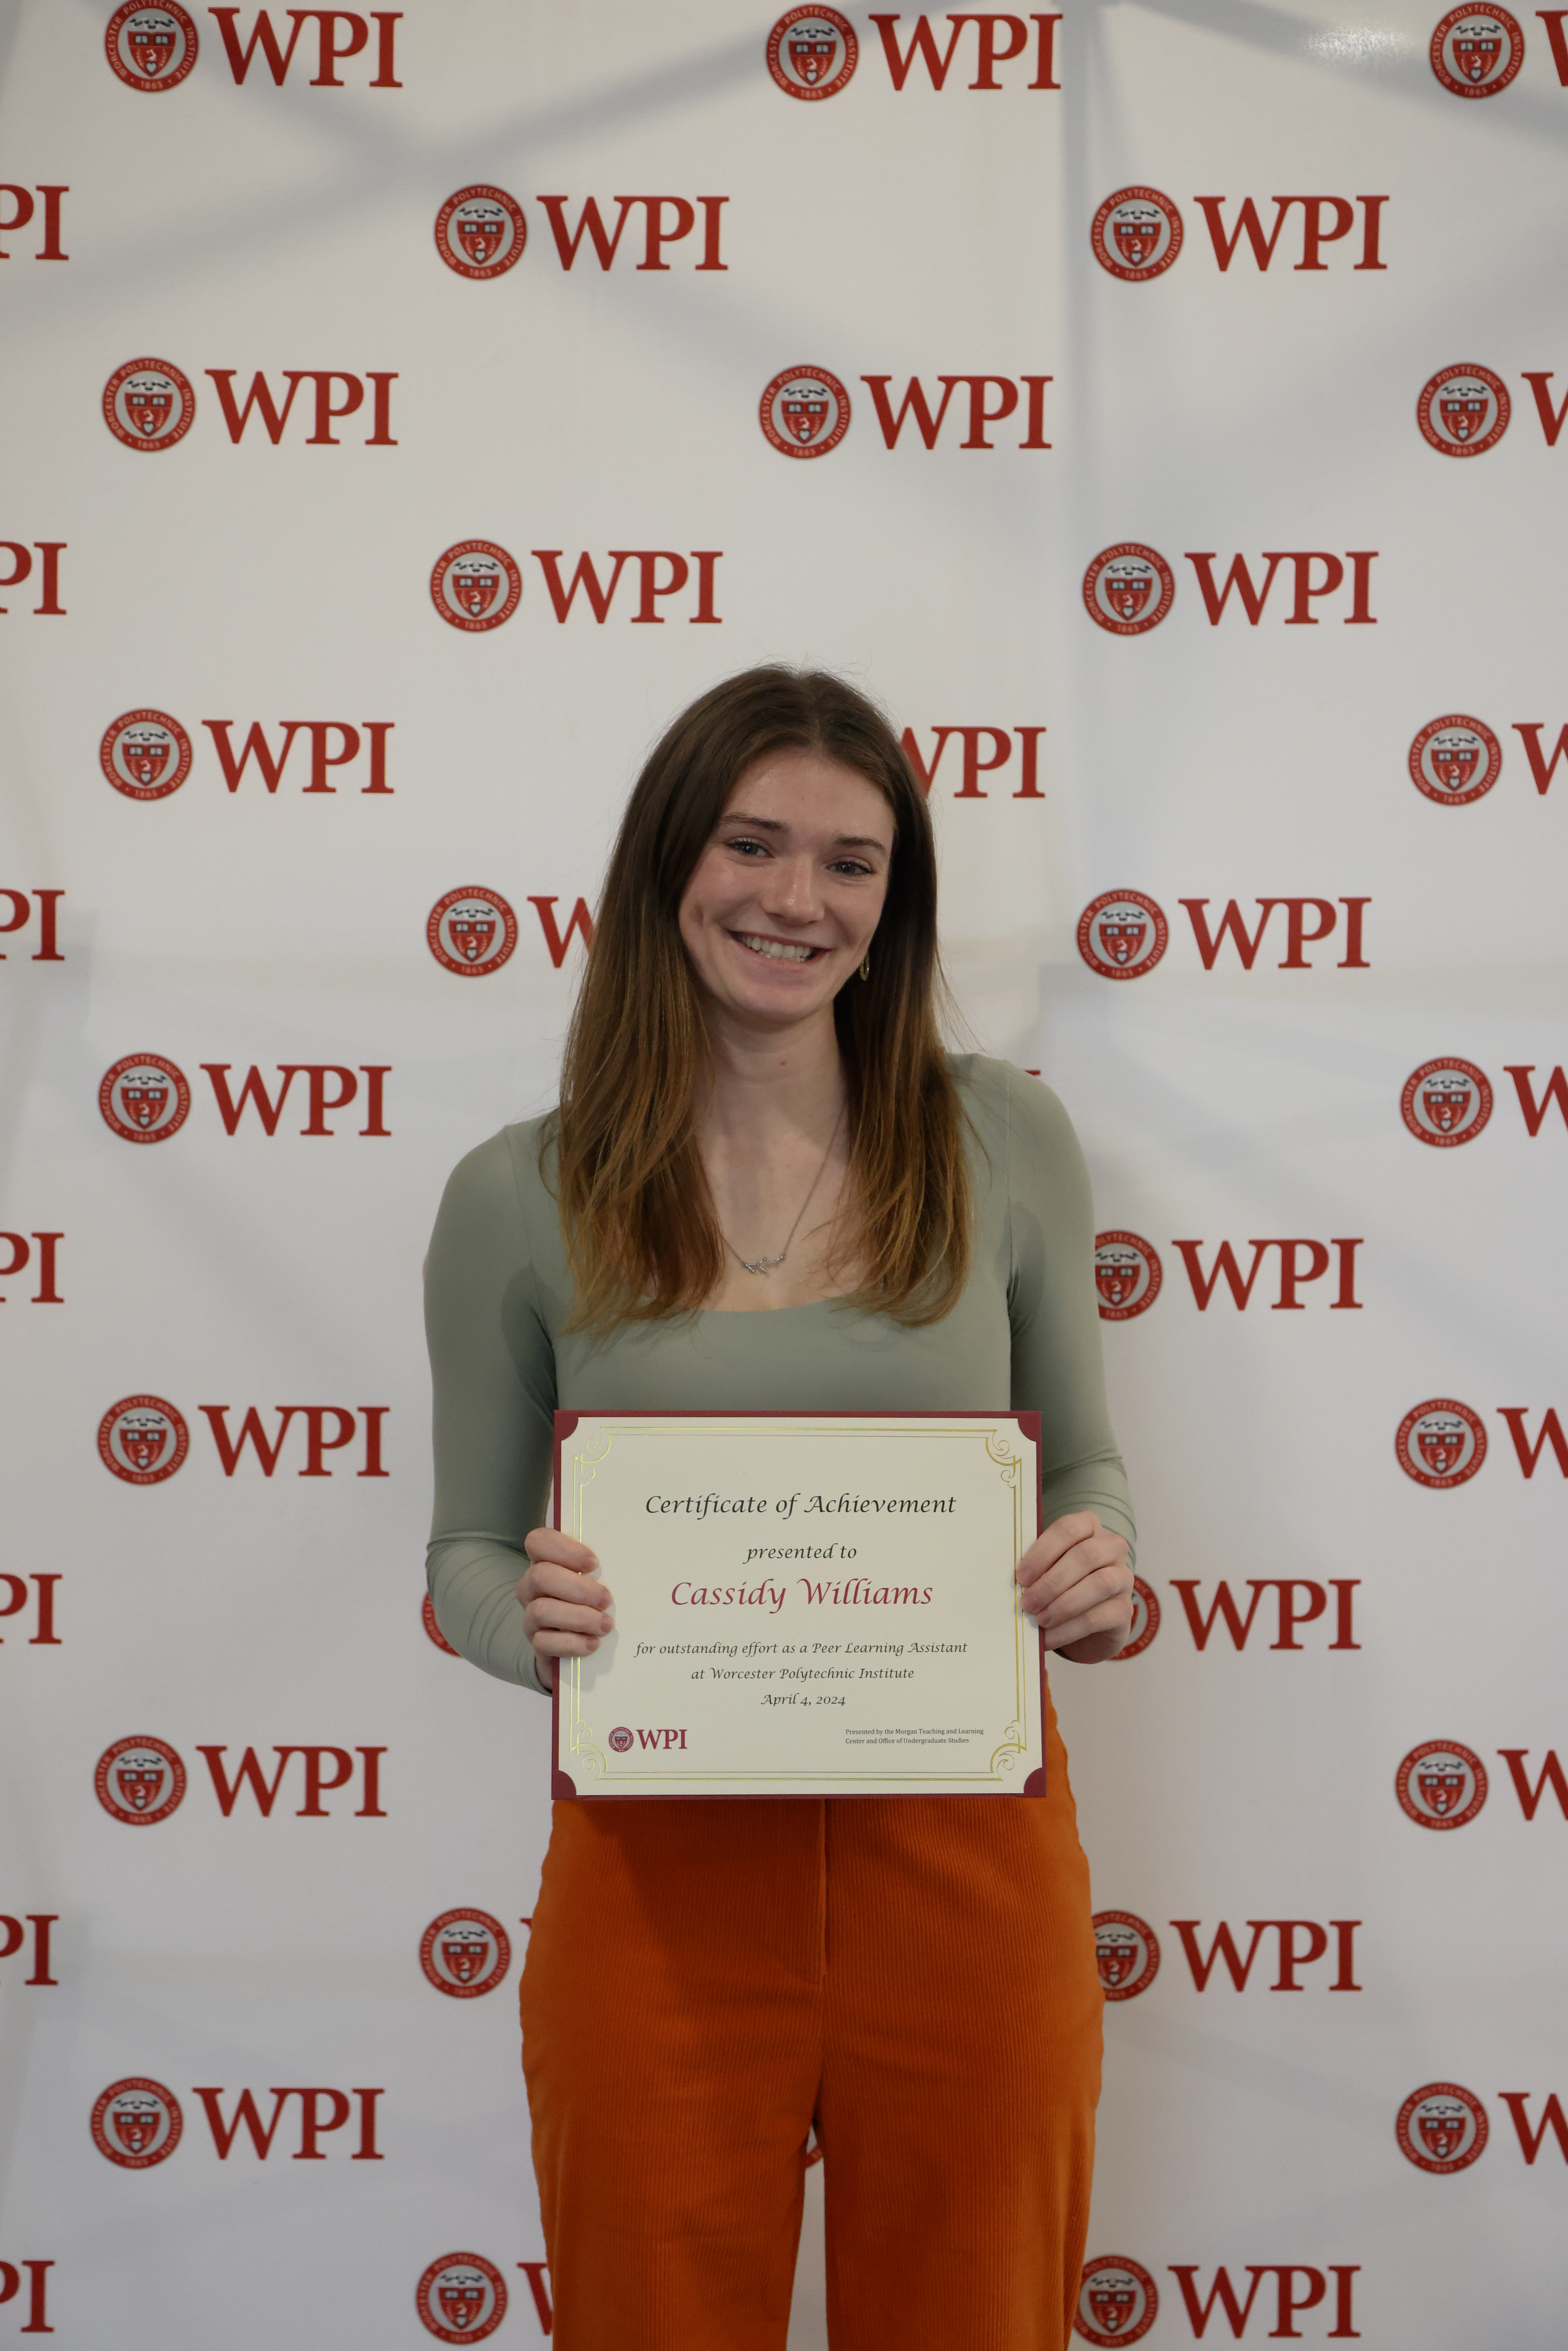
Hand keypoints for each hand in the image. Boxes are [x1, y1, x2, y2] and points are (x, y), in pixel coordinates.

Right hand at [516, 1528, 613, 1689]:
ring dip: (578, 1617)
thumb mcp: (594, 1580)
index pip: (538, 1541)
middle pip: (540, 1576)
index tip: (594, 1563)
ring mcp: (531, 1616)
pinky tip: (593, 1644)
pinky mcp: (536, 1643)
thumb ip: (599, 1569)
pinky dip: (572, 1644)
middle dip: (578, 1588)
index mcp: (544, 1562)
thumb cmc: (591, 1602)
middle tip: (607, 1599)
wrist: (576, 1645)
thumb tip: (630, 1561)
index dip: (564, 1549)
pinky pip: (544, 1642)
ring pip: (541, 1610)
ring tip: (605, 1625)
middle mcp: (532, 1587)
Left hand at [1016, 1509, 1132, 1663]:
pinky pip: (1100, 1616)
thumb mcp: (1048, 1570)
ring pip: (1100, 1583)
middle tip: (1027, 1602)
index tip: (1022, 1577)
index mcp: (1089, 1528)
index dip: (1043, 1551)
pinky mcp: (1125, 1610)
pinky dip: (1070, 1629)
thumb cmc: (1062, 1586)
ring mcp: (1123, 1578)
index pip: (1068, 1529)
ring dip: (1064, 1604)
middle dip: (1052, 1581)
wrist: (1086, 1625)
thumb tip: (1014, 1581)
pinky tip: (1049, 1637)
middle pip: (1086, 1555)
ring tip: (1039, 1620)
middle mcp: (1112, 1548)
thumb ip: (1036, 1568)